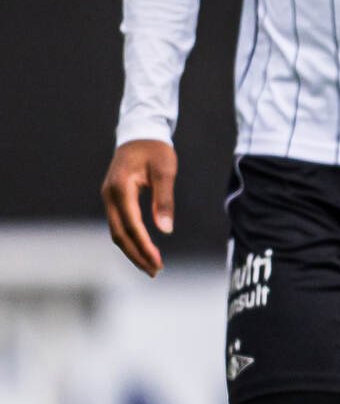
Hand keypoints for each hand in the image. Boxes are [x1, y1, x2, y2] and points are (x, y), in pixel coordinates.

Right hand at [101, 139, 176, 276]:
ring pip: (117, 232)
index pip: (131, 226)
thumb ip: (164, 200)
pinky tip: (143, 249)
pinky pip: (120, 225)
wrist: (140, 132)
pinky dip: (130, 240)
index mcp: (120, 189)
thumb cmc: (156, 149)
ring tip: (151, 266)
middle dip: (136, 255)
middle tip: (155, 271)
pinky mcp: (114, 200)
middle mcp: (109, 196)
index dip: (144, 246)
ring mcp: (109, 199)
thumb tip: (166, 230)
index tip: (158, 261)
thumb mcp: (165, 170)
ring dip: (132, 250)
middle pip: (120, 235)